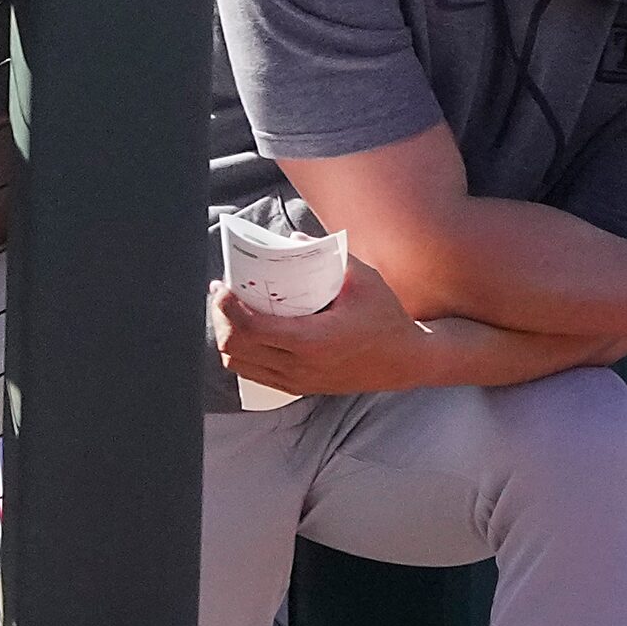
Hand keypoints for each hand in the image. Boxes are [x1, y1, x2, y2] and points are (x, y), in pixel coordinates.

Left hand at [209, 256, 434, 398]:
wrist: (405, 361)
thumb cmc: (385, 317)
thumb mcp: (363, 279)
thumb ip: (327, 255)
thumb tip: (292, 238)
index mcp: (312, 340)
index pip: (251, 328)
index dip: (227, 307)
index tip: (223, 286)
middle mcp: (300, 366)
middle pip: (236, 347)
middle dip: (221, 318)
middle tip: (222, 293)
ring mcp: (297, 380)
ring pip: (239, 364)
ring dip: (227, 336)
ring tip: (229, 311)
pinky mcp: (299, 387)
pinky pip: (254, 374)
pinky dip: (240, 354)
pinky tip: (244, 332)